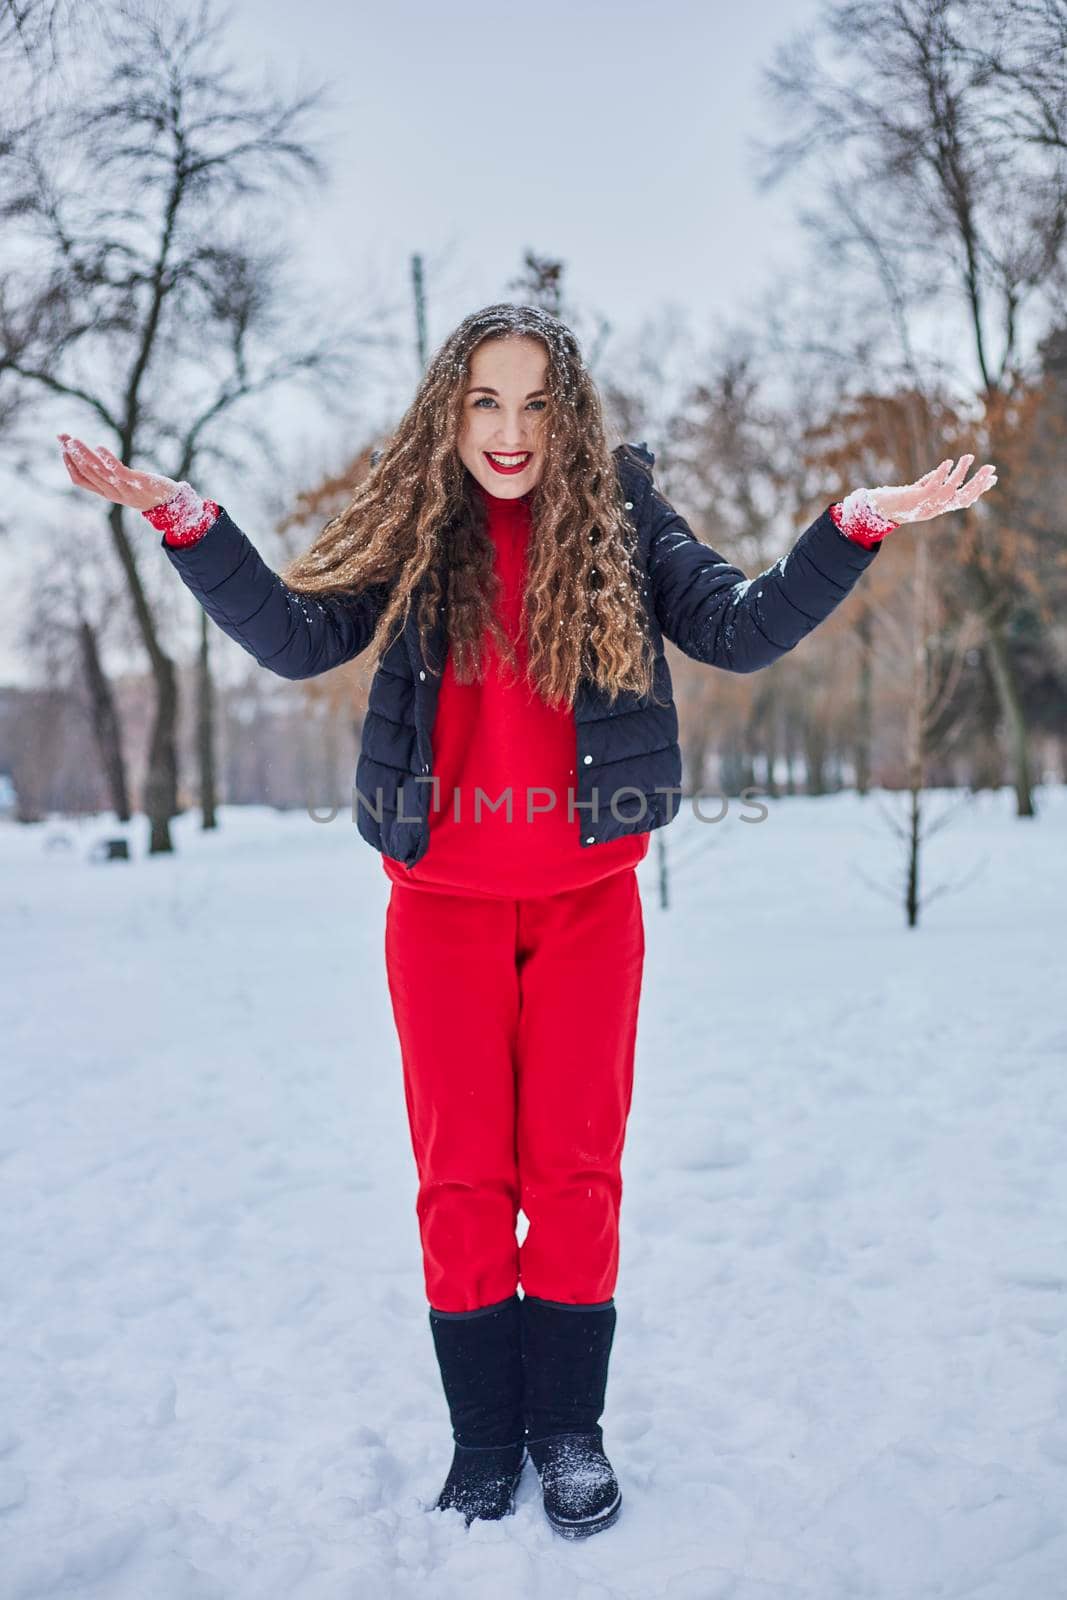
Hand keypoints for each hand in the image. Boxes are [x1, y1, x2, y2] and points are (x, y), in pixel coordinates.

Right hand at [58, 434, 179, 511]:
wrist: (173, 504)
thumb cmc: (147, 491)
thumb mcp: (124, 485)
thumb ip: (110, 476)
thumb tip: (96, 458)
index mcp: (107, 493)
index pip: (81, 480)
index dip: (69, 464)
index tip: (62, 448)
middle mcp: (112, 493)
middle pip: (86, 473)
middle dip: (72, 454)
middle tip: (62, 438)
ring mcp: (124, 489)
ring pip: (98, 472)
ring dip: (84, 455)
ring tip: (74, 441)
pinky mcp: (138, 484)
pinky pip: (119, 472)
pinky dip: (108, 460)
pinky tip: (100, 447)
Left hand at [868, 455, 996, 524]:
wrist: (878, 509)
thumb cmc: (899, 499)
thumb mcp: (921, 490)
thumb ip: (934, 481)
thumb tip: (948, 467)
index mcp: (939, 508)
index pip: (965, 500)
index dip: (980, 490)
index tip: (994, 477)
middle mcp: (935, 509)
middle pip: (963, 498)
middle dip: (978, 483)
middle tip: (991, 468)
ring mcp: (926, 505)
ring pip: (950, 491)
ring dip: (961, 474)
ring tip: (968, 457)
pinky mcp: (916, 499)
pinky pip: (933, 487)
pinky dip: (941, 474)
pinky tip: (948, 462)